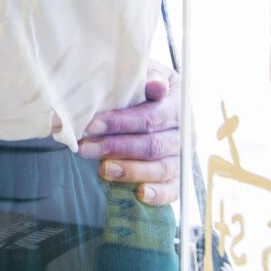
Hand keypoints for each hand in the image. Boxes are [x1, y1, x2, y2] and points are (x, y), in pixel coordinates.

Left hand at [76, 65, 181, 206]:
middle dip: (116, 147)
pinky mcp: (178, 176)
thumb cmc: (142, 88)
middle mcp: (185, 133)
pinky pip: (173, 189)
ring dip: (131, 170)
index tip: (91, 126)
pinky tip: (139, 194)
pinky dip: (158, 194)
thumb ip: (148, 78)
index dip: (120, 123)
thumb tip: (155, 86)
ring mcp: (183, 156)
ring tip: (103, 170)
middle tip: (86, 148)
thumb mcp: (142, 75)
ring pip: (162, 168)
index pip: (150, 117)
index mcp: (177, 105)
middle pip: (152, 145)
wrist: (153, 100)